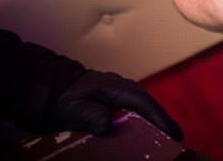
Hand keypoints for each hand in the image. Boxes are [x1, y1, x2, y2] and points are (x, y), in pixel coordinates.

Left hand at [51, 69, 182, 138]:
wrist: (47, 86)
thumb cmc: (60, 97)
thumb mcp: (72, 109)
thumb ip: (91, 115)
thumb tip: (110, 123)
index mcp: (114, 87)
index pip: (142, 101)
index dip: (159, 117)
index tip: (173, 132)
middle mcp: (119, 86)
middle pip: (146, 102)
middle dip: (161, 118)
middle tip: (175, 137)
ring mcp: (115, 91)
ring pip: (140, 103)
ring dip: (153, 118)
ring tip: (164, 134)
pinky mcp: (110, 97)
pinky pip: (132, 107)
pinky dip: (142, 117)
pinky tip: (143, 129)